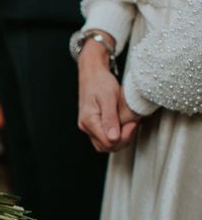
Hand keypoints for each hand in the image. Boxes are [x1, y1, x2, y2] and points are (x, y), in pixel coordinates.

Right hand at [77, 34, 138, 151]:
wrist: (92, 73)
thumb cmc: (100, 82)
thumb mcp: (108, 98)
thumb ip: (110, 119)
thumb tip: (113, 138)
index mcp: (88, 121)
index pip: (108, 142)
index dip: (123, 137)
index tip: (133, 123)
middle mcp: (86, 126)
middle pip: (106, 146)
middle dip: (123, 140)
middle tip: (133, 124)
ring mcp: (88, 127)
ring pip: (105, 144)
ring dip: (120, 139)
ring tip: (129, 124)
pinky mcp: (92, 125)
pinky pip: (104, 137)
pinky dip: (115, 135)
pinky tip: (123, 124)